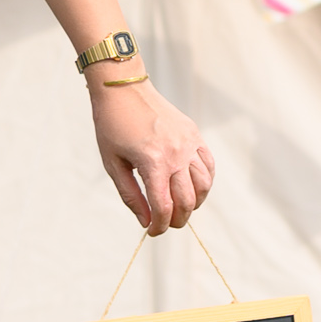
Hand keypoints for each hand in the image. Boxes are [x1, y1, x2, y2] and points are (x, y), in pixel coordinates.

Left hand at [93, 78, 215, 232]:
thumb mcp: (113, 164)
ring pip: (204, 185)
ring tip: (181, 208)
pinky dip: (205, 181)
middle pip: (187, 201)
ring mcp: (189, 143)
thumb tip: (146, 222)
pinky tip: (192, 188)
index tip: (153, 232)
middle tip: (167, 223)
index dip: (160, 226)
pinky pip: (208, 165)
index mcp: (153, 162)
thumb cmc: (112, 125)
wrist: (124, 88)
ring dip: (194, 203)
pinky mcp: (194, 134)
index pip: (164, 207)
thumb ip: (131, 196)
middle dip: (178, 219)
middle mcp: (176, 154)